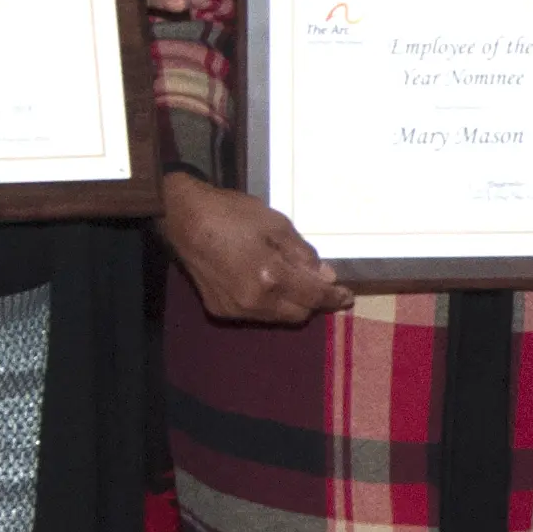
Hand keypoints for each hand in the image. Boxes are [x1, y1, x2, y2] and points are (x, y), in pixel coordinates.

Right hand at [159, 173, 354, 323]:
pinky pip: (255, 314)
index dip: (334, 298)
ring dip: (291, 304)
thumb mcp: (277, 224)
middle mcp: (253, 301)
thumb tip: (326, 277)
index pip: (313, 297)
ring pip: (276, 317)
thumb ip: (303, 255)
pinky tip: (267, 283)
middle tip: (320, 285)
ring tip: (293, 281)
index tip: (347, 296)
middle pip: (298, 314)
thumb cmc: (233, 215)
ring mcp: (234, 309)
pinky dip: (268, 303)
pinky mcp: (219, 309)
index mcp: (270, 277)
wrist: (185, 218)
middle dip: (313, 302)